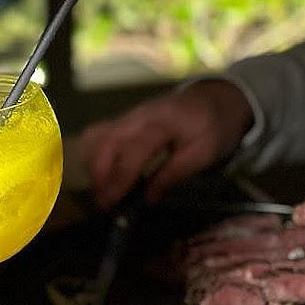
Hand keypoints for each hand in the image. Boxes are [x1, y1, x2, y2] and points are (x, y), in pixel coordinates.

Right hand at [80, 80, 253, 208]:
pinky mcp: (119, 119)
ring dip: (92, 167)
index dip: (120, 179)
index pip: (132, 152)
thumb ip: (173, 175)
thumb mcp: (203, 154)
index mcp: (162, 123)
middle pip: (105, 143)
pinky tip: (102, 174)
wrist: (212, 101)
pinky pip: (95, 135)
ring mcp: (125, 116)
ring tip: (103, 190)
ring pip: (94, 138)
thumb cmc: (210, 129)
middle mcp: (137, 116)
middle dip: (99, 176)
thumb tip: (147, 199)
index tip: (113, 204)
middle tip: (104, 203)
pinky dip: (92, 156)